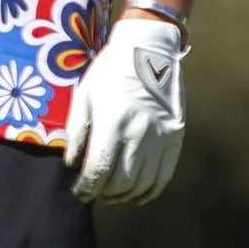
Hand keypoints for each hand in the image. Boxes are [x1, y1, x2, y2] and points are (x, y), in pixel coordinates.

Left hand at [63, 17, 187, 203]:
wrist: (149, 52)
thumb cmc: (110, 72)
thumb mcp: (84, 96)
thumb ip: (76, 132)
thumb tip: (72, 164)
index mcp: (113, 122)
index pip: (99, 170)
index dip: (87, 187)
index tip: (79, 193)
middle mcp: (139, 134)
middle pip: (121, 182)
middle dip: (103, 192)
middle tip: (93, 191)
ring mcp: (161, 138)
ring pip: (142, 184)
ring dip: (124, 195)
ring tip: (111, 193)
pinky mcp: (175, 139)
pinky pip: (164, 177)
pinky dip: (148, 192)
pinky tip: (135, 193)